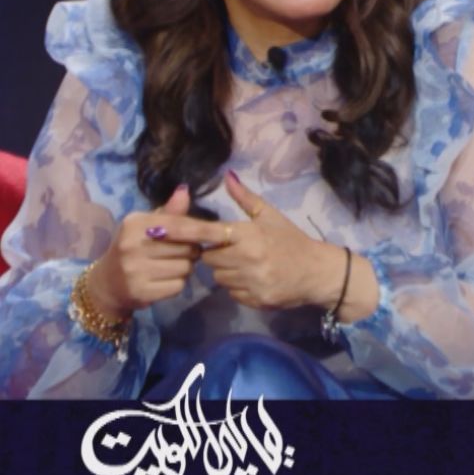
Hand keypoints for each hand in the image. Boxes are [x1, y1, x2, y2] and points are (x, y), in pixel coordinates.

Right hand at [88, 186, 204, 320]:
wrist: (106, 283)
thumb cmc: (132, 248)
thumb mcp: (146, 226)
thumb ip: (169, 212)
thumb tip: (184, 190)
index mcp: (134, 224)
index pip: (180, 224)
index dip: (202, 230)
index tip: (215, 234)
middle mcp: (131, 245)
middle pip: (188, 247)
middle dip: (191, 251)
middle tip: (178, 253)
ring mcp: (134, 270)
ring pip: (186, 268)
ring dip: (186, 268)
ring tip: (170, 266)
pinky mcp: (140, 291)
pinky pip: (178, 286)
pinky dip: (177, 284)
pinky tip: (164, 281)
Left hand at [189, 171, 335, 310]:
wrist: (317, 273)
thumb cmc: (292, 241)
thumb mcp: (271, 217)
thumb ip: (245, 199)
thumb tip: (228, 176)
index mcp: (247, 234)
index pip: (205, 232)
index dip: (178, 230)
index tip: (154, 228)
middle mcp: (246, 258)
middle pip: (208, 258)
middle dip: (218, 255)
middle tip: (239, 251)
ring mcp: (249, 280)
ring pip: (218, 277)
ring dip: (228, 271)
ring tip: (250, 266)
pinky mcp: (253, 298)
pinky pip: (231, 292)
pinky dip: (239, 287)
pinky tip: (256, 279)